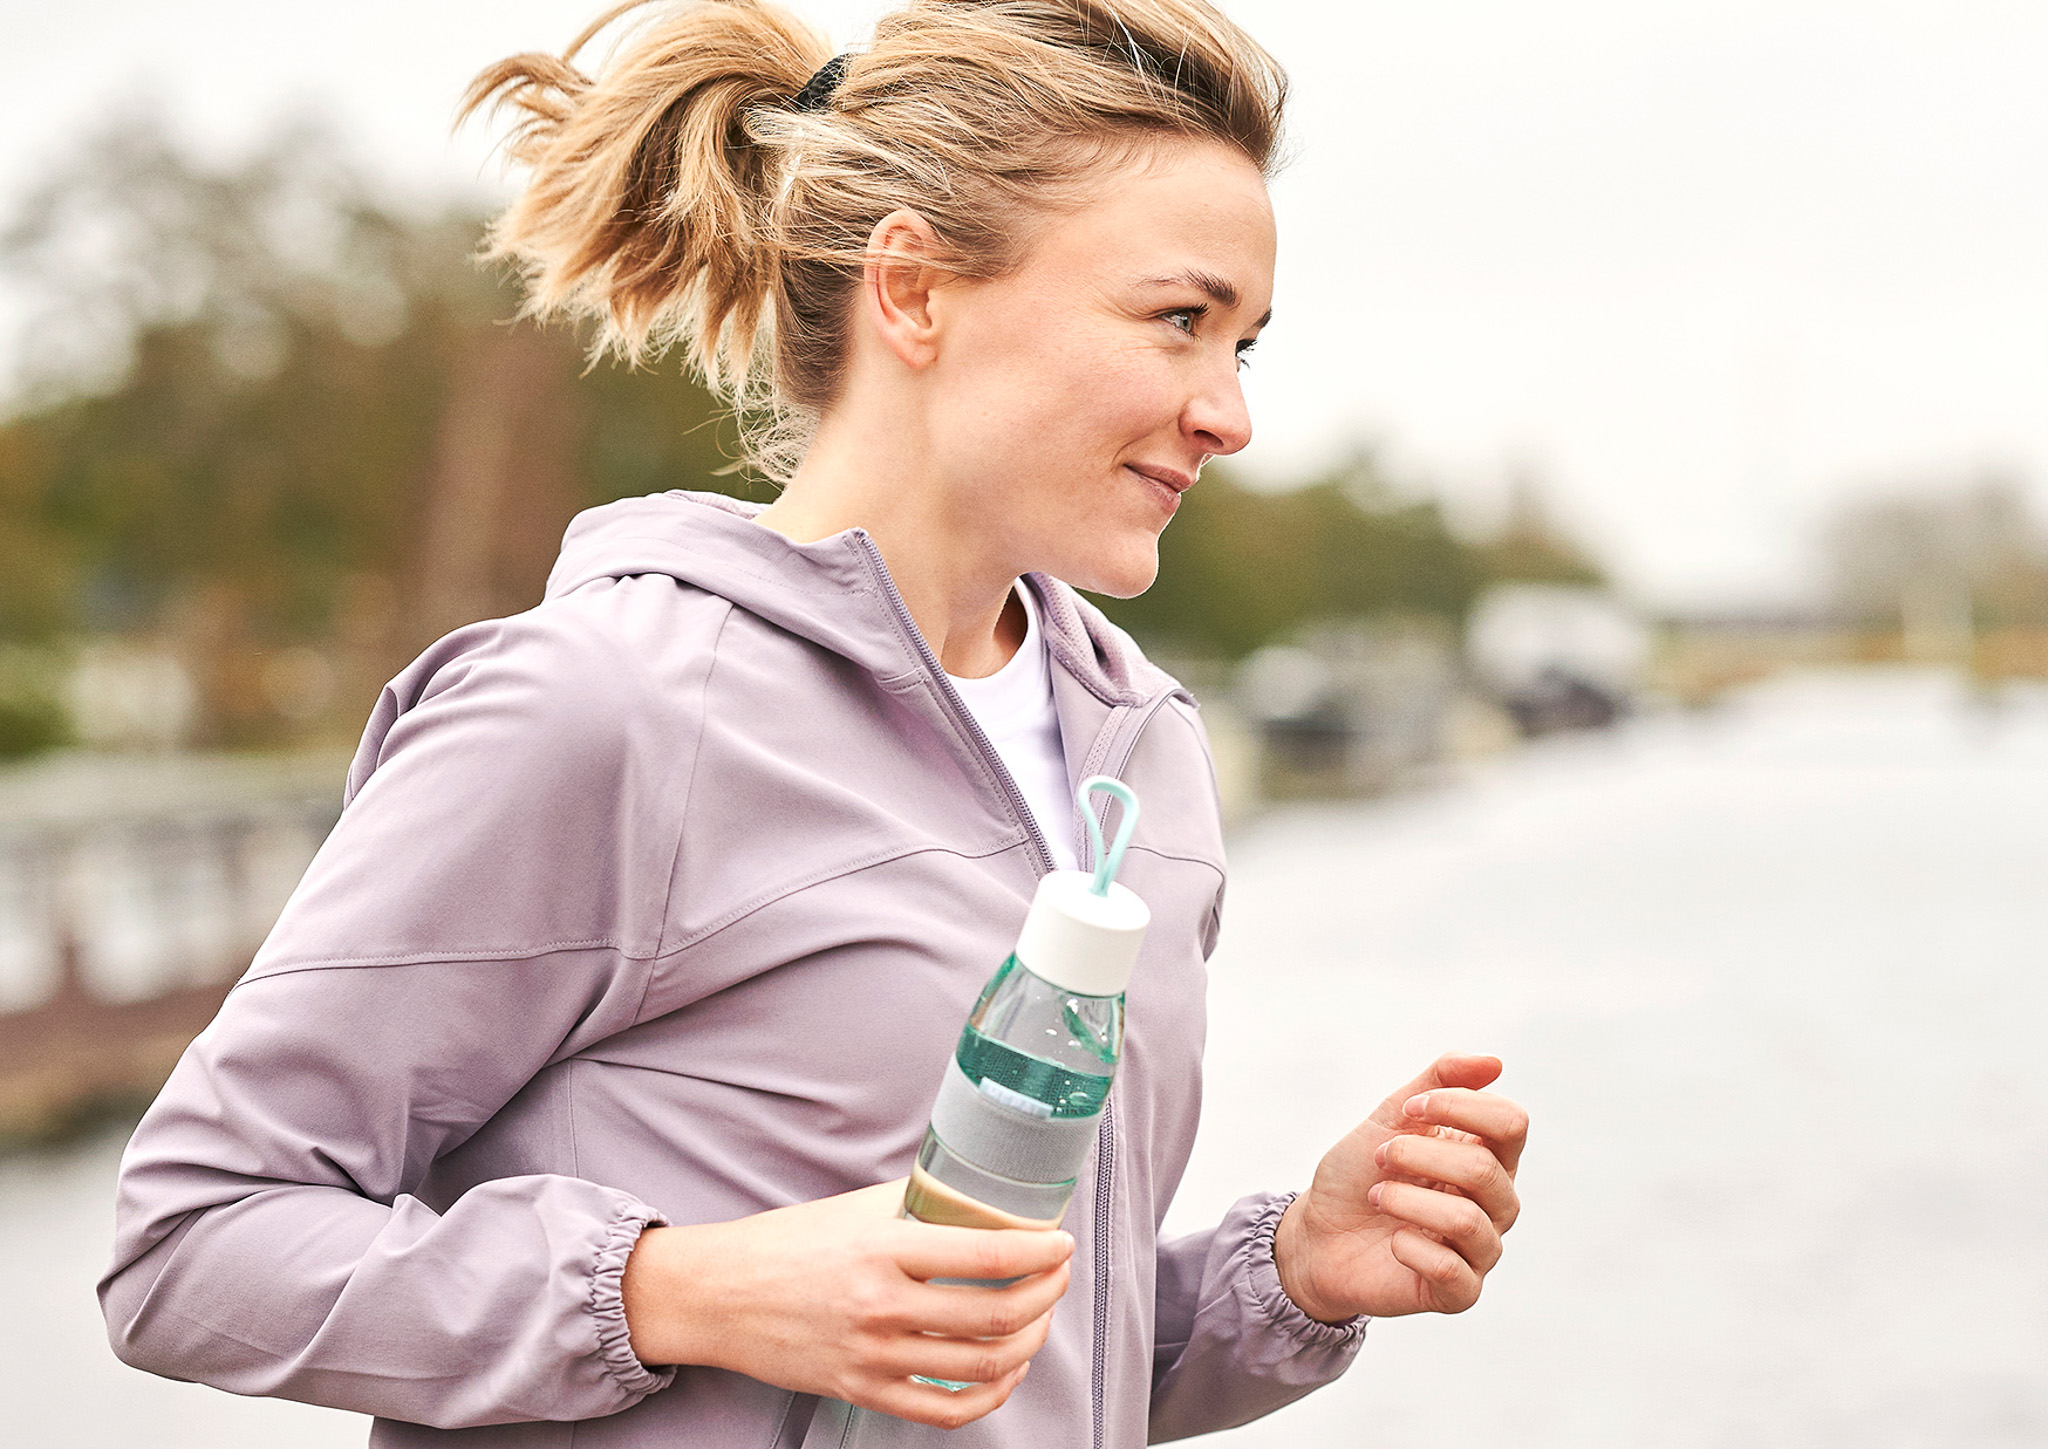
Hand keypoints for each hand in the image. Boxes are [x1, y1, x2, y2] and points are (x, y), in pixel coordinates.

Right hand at [621, 1181, 1072, 1426]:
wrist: (720, 1296)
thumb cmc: (786, 1245)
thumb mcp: (854, 1209)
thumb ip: (917, 1202)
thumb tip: (980, 1194)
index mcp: (883, 1249)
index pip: (985, 1253)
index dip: (1038, 1251)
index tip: (1061, 1243)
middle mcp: (882, 1306)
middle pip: (995, 1314)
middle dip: (1046, 1295)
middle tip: (1058, 1276)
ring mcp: (874, 1357)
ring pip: (982, 1366)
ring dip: (1029, 1342)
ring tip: (1039, 1319)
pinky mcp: (863, 1392)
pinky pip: (945, 1410)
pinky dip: (991, 1395)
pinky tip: (1006, 1371)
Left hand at [1273, 1053, 1526, 1322]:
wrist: (1316, 1234)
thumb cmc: (1359, 1174)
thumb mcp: (1391, 1116)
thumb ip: (1438, 1083)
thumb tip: (1494, 1062)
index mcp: (1488, 1156)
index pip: (1511, 1123)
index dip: (1458, 1106)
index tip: (1409, 1108)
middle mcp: (1495, 1203)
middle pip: (1485, 1169)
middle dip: (1418, 1153)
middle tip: (1380, 1156)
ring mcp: (1480, 1250)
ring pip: (1468, 1220)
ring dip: (1406, 1199)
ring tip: (1377, 1195)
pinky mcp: (1459, 1293)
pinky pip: (1454, 1272)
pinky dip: (1412, 1247)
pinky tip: (1392, 1240)